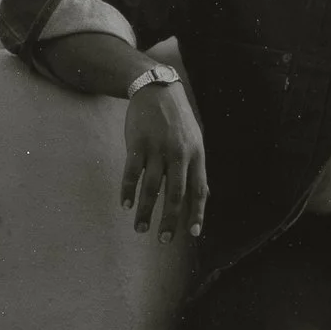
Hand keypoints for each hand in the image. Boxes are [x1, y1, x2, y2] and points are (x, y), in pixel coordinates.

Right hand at [121, 81, 206, 241]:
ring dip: (145, 211)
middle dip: (170, 220)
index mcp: (196, 156)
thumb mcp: (196, 141)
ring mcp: (157, 149)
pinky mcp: (137, 144)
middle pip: (176, 194)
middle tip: (163, 240)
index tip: (193, 233)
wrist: (156, 89)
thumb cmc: (178, 120)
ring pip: (151, 187)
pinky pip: (132, 172)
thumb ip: (197, 168)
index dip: (197, 213)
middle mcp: (179, 154)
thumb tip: (204, 196)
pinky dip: (128, 191)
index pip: (199, 190)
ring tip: (140, 229)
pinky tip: (126, 205)